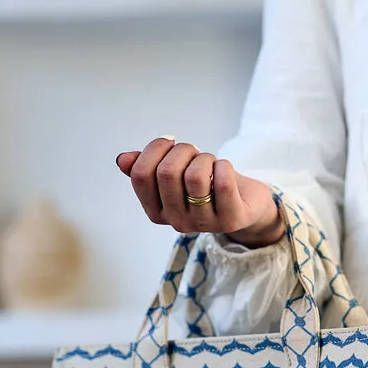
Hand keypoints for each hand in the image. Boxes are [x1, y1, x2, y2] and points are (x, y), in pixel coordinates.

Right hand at [115, 136, 285, 248]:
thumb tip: (122, 160)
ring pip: (195, 176)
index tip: (169, 142)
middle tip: (194, 152)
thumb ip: (147, 168)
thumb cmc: (207, 184)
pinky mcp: (231, 220)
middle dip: (182, 150)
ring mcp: (204, 224)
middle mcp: (177, 222)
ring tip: (210, 163)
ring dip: (204, 158)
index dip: (154, 149)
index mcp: (156, 211)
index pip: (140, 175)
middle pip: (166, 173)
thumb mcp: (175, 174)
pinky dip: (224, 166)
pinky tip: (224, 169)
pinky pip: (222, 183)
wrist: (245, 203)